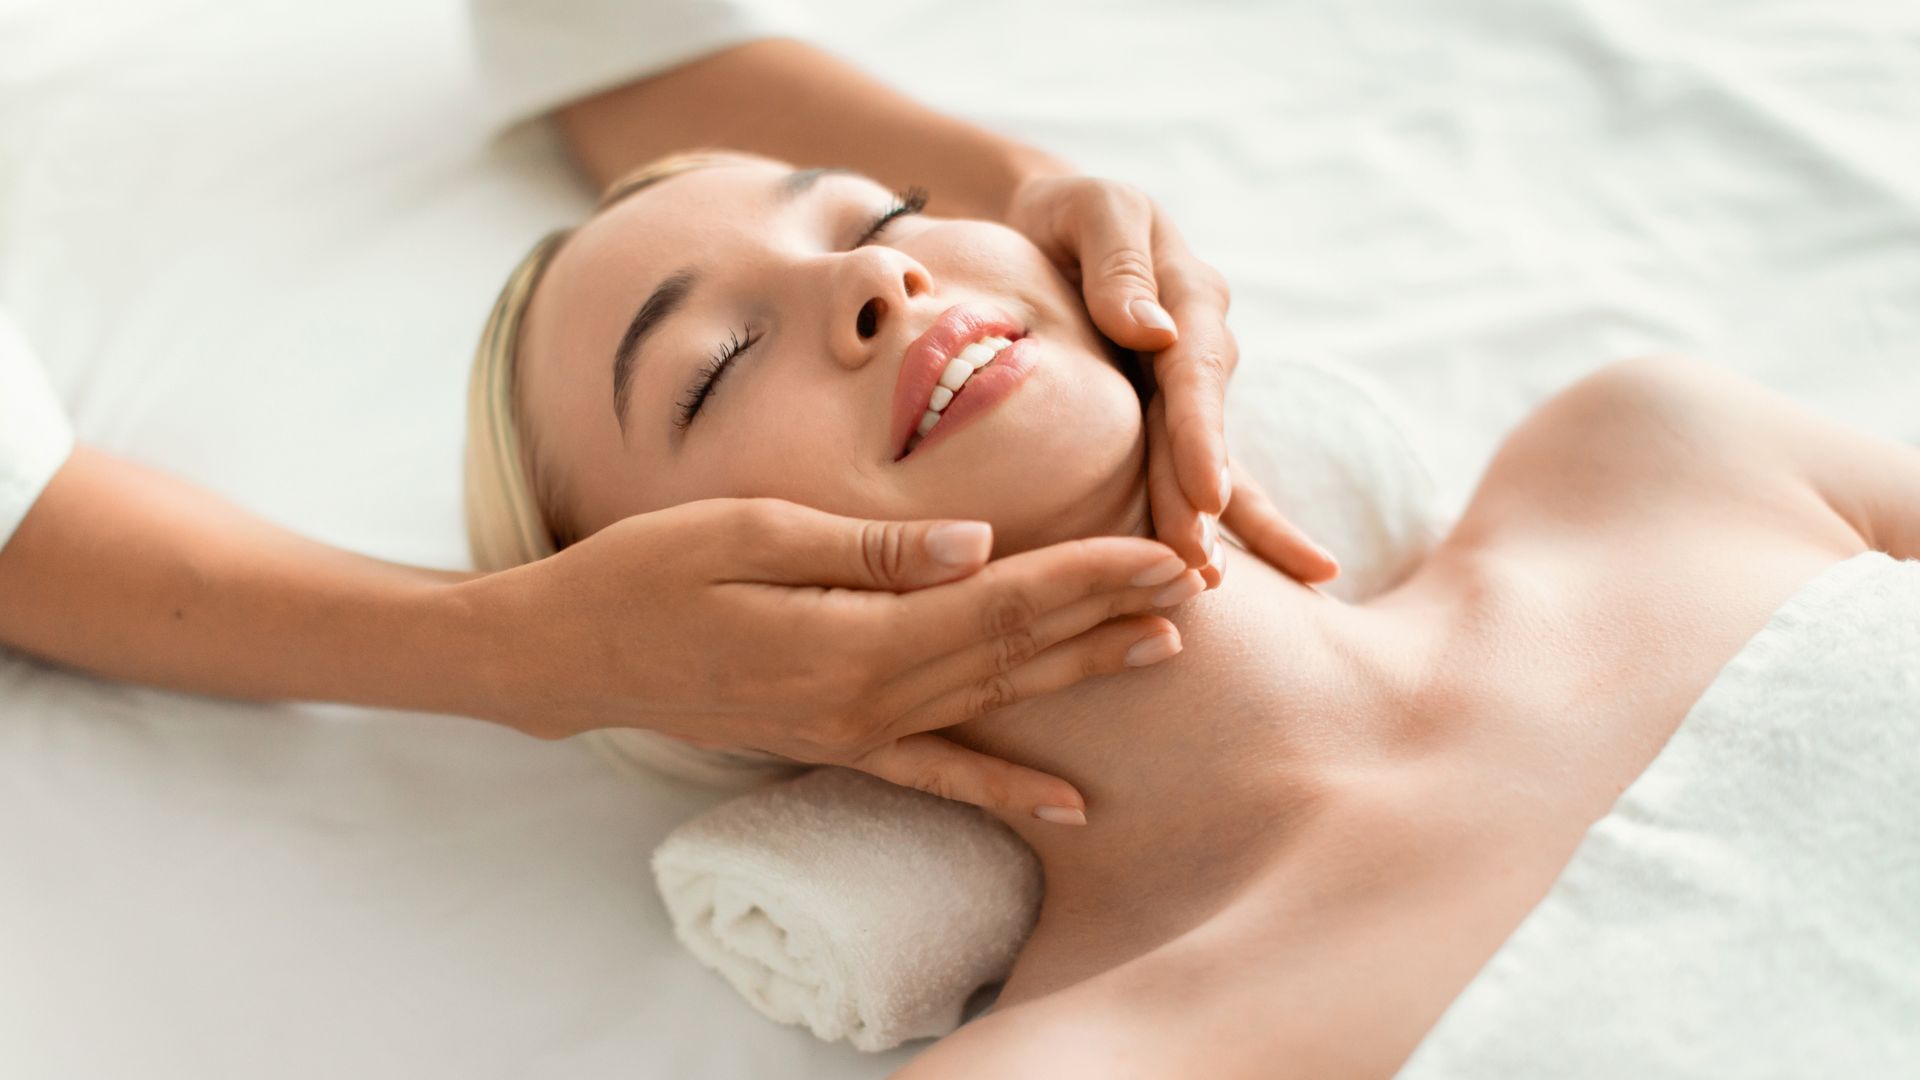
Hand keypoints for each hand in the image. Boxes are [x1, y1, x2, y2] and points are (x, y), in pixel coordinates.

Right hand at [453, 498, 1202, 824]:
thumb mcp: (747, 532)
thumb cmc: (646, 574)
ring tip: (1164, 649)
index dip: (1087, 577)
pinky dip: (1005, 786)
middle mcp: (866, 700)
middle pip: (1014, 654)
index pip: (999, 603)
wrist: (570, 655)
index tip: (1161, 549)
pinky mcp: (837, 744)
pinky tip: (1067, 802)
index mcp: (850, 639)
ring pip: (995, 705)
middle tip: (1197, 580)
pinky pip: (939, 771)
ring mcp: (853, 732)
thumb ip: (868, 547)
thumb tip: (979, 546)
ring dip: (1080, 676)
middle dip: (1109, 614)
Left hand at [1001, 173, 1335, 582]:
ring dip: (1208, 524)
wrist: (1051, 223)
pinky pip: (1204, 476)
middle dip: (1200, 500)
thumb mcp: (1090, 208)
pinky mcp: (1166, 420)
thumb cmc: (1066, 212)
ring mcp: (1186, 391)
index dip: (1198, 434)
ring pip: (1201, 463)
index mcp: (1188, 296)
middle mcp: (1199, 349)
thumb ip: (1118, 262)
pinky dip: (1250, 525)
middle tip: (1193, 561)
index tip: (1201, 490)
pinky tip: (1300, 575)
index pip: (1193, 372)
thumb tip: (1150, 329)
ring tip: (1205, 585)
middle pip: (1201, 432)